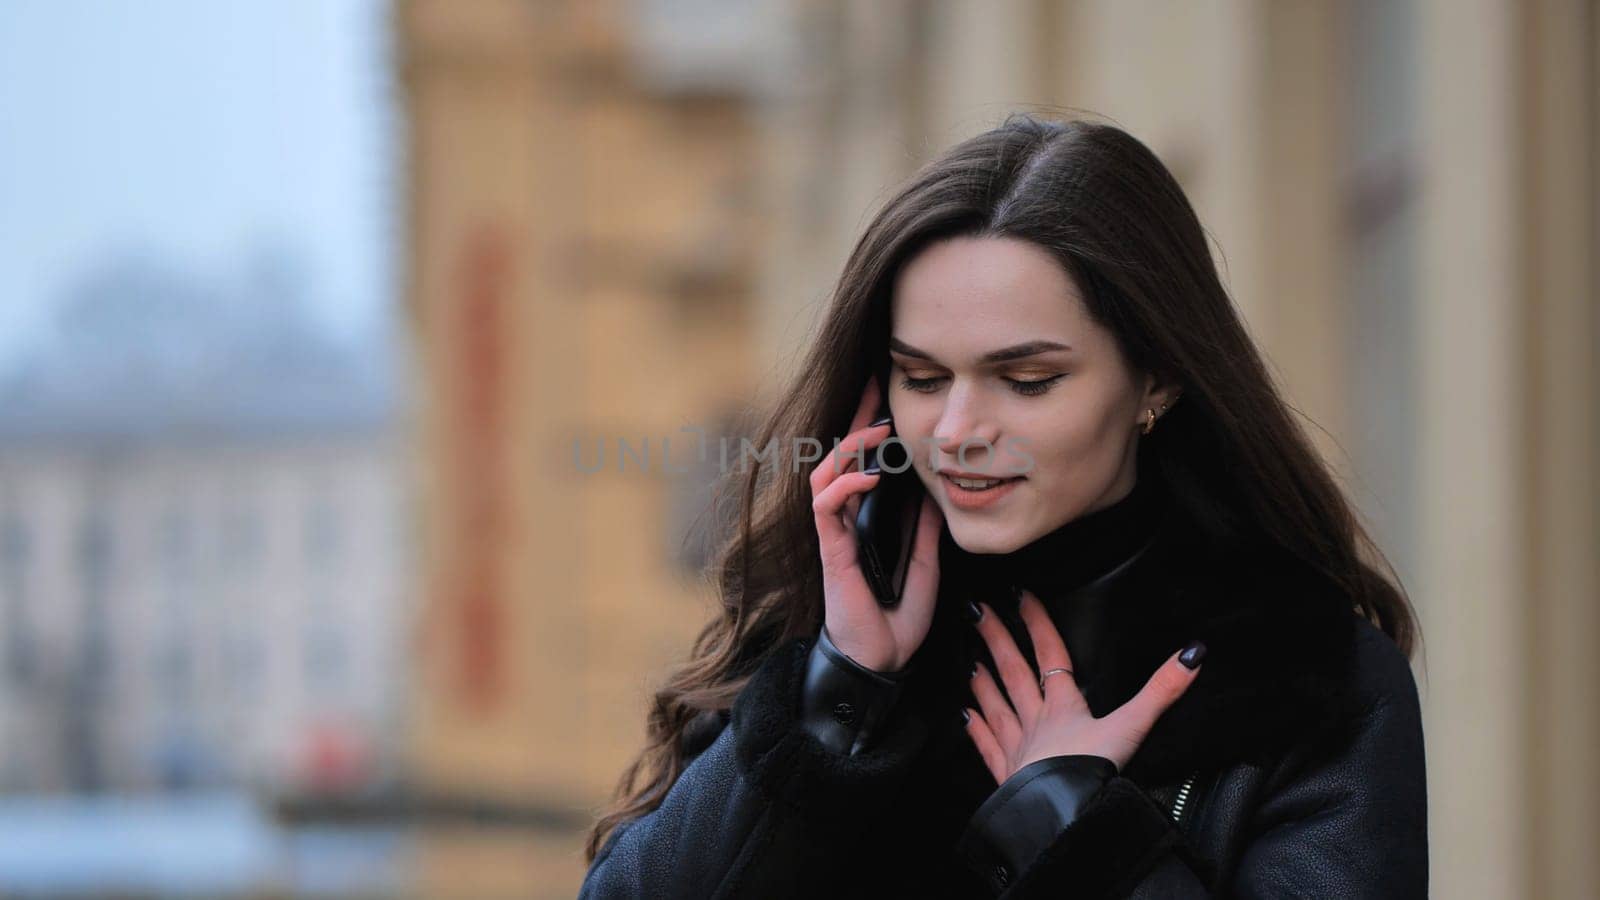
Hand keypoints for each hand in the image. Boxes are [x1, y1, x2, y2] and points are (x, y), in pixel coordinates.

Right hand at [809, 374, 945, 673]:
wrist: (879, 662)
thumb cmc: (895, 620)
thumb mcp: (923, 565)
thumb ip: (923, 530)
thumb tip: (932, 492)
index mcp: (863, 523)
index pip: (861, 466)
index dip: (869, 431)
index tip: (885, 398)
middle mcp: (843, 523)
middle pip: (838, 459)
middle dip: (856, 422)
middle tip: (876, 390)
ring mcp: (833, 536)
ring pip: (824, 475)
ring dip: (849, 449)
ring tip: (877, 433)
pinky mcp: (829, 551)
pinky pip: (825, 507)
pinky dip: (844, 486)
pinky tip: (867, 476)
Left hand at [962, 589, 1204, 781]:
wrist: (1061, 817)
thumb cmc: (1093, 772)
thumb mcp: (1133, 727)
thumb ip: (1161, 690)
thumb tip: (1192, 653)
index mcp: (1064, 707)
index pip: (1050, 655)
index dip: (1037, 623)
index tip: (1019, 595)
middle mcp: (1036, 721)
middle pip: (1014, 672)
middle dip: (997, 640)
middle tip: (975, 612)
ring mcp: (1018, 748)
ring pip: (997, 706)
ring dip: (983, 683)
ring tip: (970, 662)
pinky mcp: (1007, 776)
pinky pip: (987, 747)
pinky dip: (975, 730)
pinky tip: (964, 717)